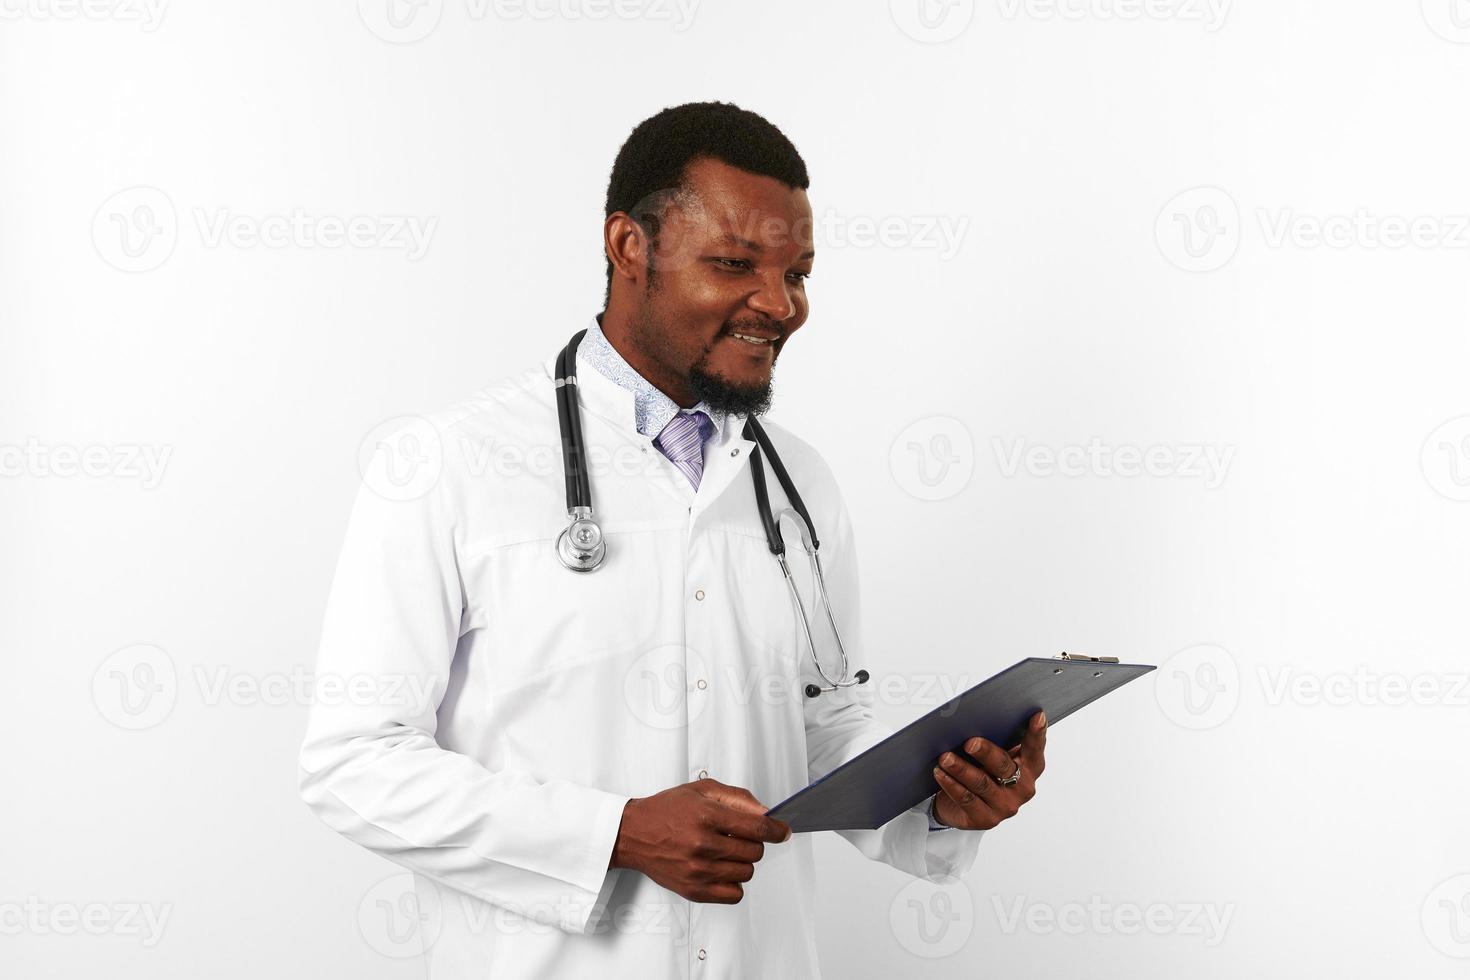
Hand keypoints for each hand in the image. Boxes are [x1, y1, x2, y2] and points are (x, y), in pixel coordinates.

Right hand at [609, 778, 791, 903]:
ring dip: (743, 862)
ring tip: (725, 851)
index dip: (777, 830)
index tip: (783, 831)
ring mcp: (698, 870)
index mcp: (706, 816)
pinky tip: (721, 869)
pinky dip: (734, 883)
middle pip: (755, 851)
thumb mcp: (701, 790)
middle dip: (754, 843)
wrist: (633, 834)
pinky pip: (733, 894)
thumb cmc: (666, 810)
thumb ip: (737, 798)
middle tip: (740, 837)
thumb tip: (766, 812)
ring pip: (746, 872)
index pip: (757, 827)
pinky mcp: (693, 890)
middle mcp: (702, 844)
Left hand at [930, 710, 1046, 829]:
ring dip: (961, 769)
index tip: (1037, 716)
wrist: (960, 805)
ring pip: (982, 783)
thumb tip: (974, 719)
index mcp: (1029, 768)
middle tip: (970, 742)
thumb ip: (994, 741)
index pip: (1034, 749)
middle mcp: (1022, 788)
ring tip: (945, 758)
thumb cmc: (980, 770)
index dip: (1037, 733)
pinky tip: (940, 773)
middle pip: (1003, 766)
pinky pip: (967, 799)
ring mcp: (1005, 806)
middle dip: (986, 752)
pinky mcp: (986, 819)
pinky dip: (951, 784)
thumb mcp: (990, 755)